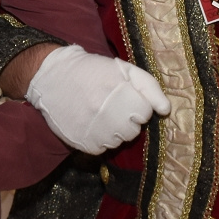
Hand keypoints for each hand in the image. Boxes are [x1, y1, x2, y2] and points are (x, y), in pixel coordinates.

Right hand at [25, 45, 171, 155]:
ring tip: (101, 113)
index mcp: (120, 93)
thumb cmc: (93, 71)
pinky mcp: (83, 143)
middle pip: (134, 130)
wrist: (52, 77)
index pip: (145, 113)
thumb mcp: (124, 69)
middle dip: (128, 118)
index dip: (137, 104)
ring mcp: (94, 131)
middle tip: (112, 105)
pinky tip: (92, 123)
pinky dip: (101, 138)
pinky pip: (104, 149)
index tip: (124, 96)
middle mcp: (108, 114)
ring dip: (115, 130)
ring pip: (120, 141)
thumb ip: (149, 87)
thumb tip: (166, 110)